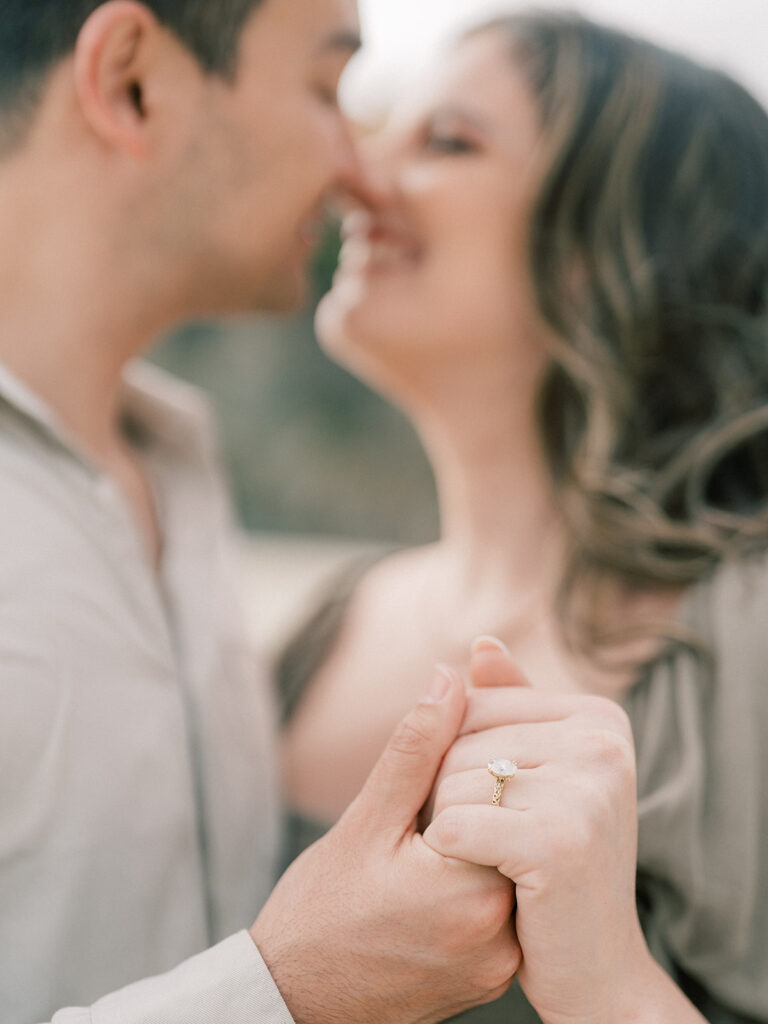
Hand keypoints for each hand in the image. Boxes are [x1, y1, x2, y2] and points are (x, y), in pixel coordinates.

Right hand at [251, 666, 519, 1023]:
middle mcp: (499, 936)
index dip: (469, 771)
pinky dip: (473, 879)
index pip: (504, 795)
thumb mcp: (364, 819)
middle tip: (418, 824)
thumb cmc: (320, 909)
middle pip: (511, 830)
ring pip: (508, 866)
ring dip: (476, 841)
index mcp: (470, 891)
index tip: (423, 791)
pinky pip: (500, 907)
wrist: (297, 1000)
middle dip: (474, 805)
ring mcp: (499, 965)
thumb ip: (416, 747)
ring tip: (418, 854)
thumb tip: (451, 676)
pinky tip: (428, 881)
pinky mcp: (492, 978)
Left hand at [424, 666, 652, 1023]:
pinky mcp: (562, 840)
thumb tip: (481, 643)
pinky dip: (448, 857)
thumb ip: (513, 706)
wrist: (595, 968)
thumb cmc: (554, 864)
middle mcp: (603, 742)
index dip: (455, 757)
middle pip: (457, 740)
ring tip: (492, 861)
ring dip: (446, 829)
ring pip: (448, 782)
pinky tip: (482, 877)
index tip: (497, 805)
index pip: (473, 704)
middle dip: (448, 794)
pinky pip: (452, 827)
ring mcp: (589, 789)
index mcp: (598, 716)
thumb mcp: (542, 775)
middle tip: (492, 843)